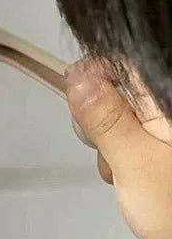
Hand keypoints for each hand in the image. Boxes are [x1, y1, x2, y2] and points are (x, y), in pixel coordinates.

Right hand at [66, 60, 171, 238]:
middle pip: (114, 86)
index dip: (93, 78)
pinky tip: (124, 175)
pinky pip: (123, 134)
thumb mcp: (135, 161)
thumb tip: (76, 76)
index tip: (81, 106)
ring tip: (120, 169)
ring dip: (104, 140)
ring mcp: (160, 128)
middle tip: (106, 147)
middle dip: (97, 116)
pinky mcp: (156, 145)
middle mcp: (164, 109)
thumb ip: (104, 118)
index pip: (122, 64)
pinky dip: (115, 153)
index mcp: (166, 103)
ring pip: (113, 113)